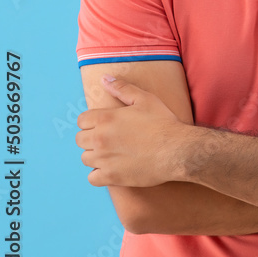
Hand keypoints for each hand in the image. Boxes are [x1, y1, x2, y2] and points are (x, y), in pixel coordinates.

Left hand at [75, 75, 189, 187]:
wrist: (177, 150)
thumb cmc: (163, 123)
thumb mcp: (145, 99)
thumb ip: (122, 88)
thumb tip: (104, 79)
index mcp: (105, 118)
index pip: (81, 120)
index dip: (93, 122)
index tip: (105, 125)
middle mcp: (99, 139)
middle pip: (80, 140)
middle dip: (92, 138)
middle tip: (111, 139)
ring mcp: (104, 160)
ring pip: (85, 159)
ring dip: (96, 156)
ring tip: (113, 153)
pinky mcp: (111, 177)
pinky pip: (92, 178)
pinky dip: (99, 175)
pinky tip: (112, 169)